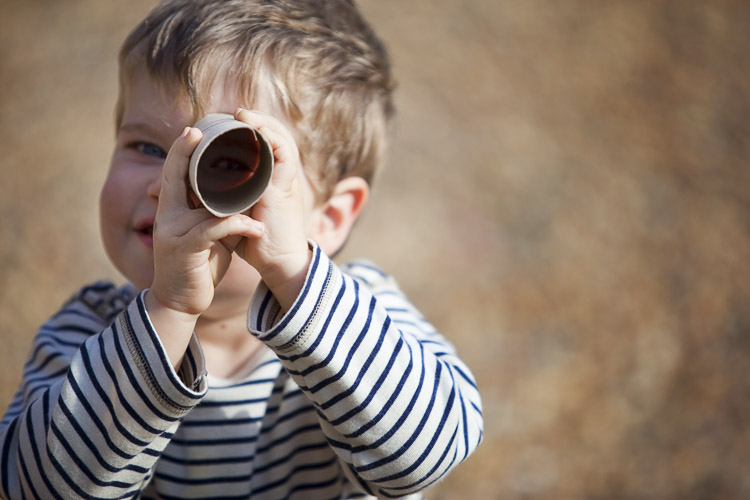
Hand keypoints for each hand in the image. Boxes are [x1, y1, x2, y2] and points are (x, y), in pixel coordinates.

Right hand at [147, 126, 263, 365]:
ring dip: (232, 197)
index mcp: (172, 210)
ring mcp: (173, 232)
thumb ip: (213, 213)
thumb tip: (234, 192)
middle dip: (185, 151)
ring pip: (202, 202)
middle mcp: (167, 216)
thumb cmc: (198, 265)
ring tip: (254, 190)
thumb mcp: (206, 233)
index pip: (173, 172)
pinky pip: (214, 229)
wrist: (181, 302)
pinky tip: (255, 227)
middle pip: (173, 175)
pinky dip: (238, 225)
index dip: (181, 149)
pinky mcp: (185, 249)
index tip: (194, 129)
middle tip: (200, 131)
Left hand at [232, 108, 311, 310]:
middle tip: (234, 112)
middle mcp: (279, 176)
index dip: (250, 130)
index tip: (226, 123)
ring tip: (241, 113)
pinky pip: (284, 151)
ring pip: (280, 138)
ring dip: (262, 121)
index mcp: (269, 181)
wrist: (277, 262)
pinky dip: (270, 134)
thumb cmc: (257, 244)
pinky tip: (253, 125)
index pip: (264, 146)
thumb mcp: (238, 214)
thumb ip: (226, 200)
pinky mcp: (285, 185)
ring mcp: (284, 179)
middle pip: (274, 136)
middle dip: (255, 120)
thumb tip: (199, 191)